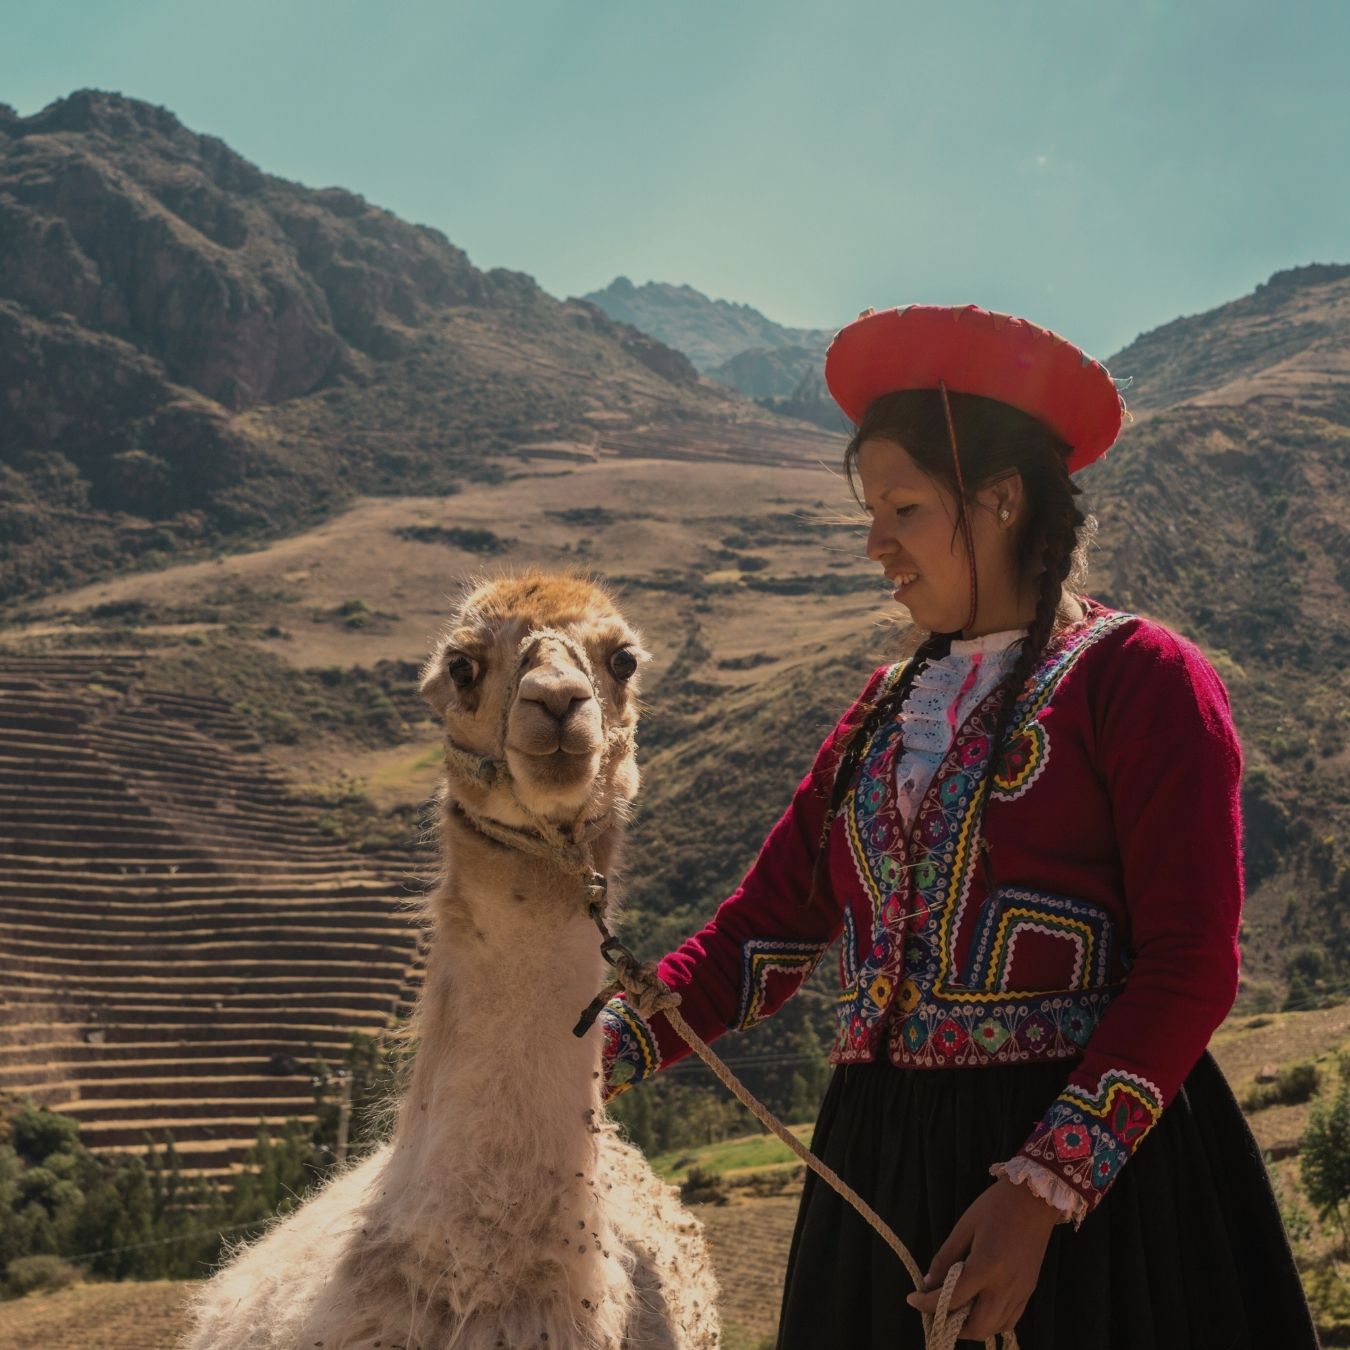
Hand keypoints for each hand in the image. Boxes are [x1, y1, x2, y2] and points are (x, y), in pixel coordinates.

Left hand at [905, 1175, 1059, 1340]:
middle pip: (977, 1326)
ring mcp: (1020, 1292)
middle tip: (936, 1312)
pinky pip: (1010, 1319)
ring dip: (973, 1327)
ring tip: (956, 1310)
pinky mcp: (1029, 1291)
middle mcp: (1005, 1286)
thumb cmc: (996, 1207)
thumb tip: (928, 1283)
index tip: (912, 1299)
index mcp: (986, 1267)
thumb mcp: (964, 1227)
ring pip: (995, 1328)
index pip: (952, 1298)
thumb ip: (945, 1257)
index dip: (927, 1303)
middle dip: (953, 1326)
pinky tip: (979, 1307)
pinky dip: (992, 1322)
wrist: (1035, 1199)